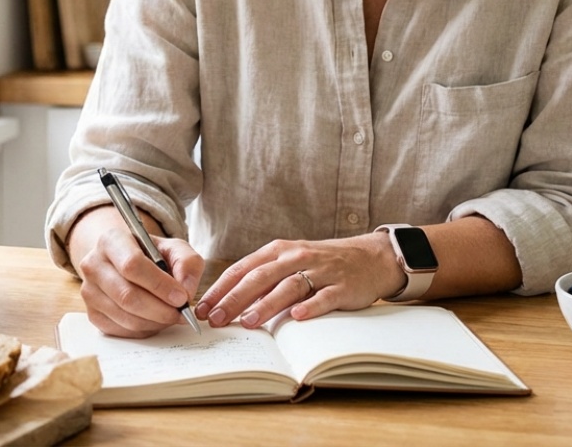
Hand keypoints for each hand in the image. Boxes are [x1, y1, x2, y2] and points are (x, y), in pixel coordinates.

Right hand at [67, 206, 204, 337]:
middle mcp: (93, 265)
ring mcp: (89, 291)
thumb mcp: (174, 248)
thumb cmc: (151, 255)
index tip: (181, 297)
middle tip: (181, 313)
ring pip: (125, 316)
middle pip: (127, 295)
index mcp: (111, 240)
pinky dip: (145, 329)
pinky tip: (155, 319)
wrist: (124, 261)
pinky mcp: (92, 314)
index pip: (132, 265)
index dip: (159, 285)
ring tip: (171, 315)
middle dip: (160, 309)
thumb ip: (187, 263)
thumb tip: (186, 291)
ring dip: (155, 322)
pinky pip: (122, 330)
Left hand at [195, 234, 402, 328]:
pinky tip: (297, 317)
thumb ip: (262, 277)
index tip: (202, 307)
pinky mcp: (341, 286)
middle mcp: (296, 257)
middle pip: (259, 278)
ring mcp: (319, 271)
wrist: (369, 256)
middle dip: (234, 299)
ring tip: (248, 322)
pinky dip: (310, 307)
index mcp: (278, 250)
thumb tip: (228, 301)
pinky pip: (323, 297)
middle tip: (216, 318)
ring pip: (288, 287)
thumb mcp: (289, 261)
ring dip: (266, 305)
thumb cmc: (321, 262)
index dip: (220, 288)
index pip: (242, 269)